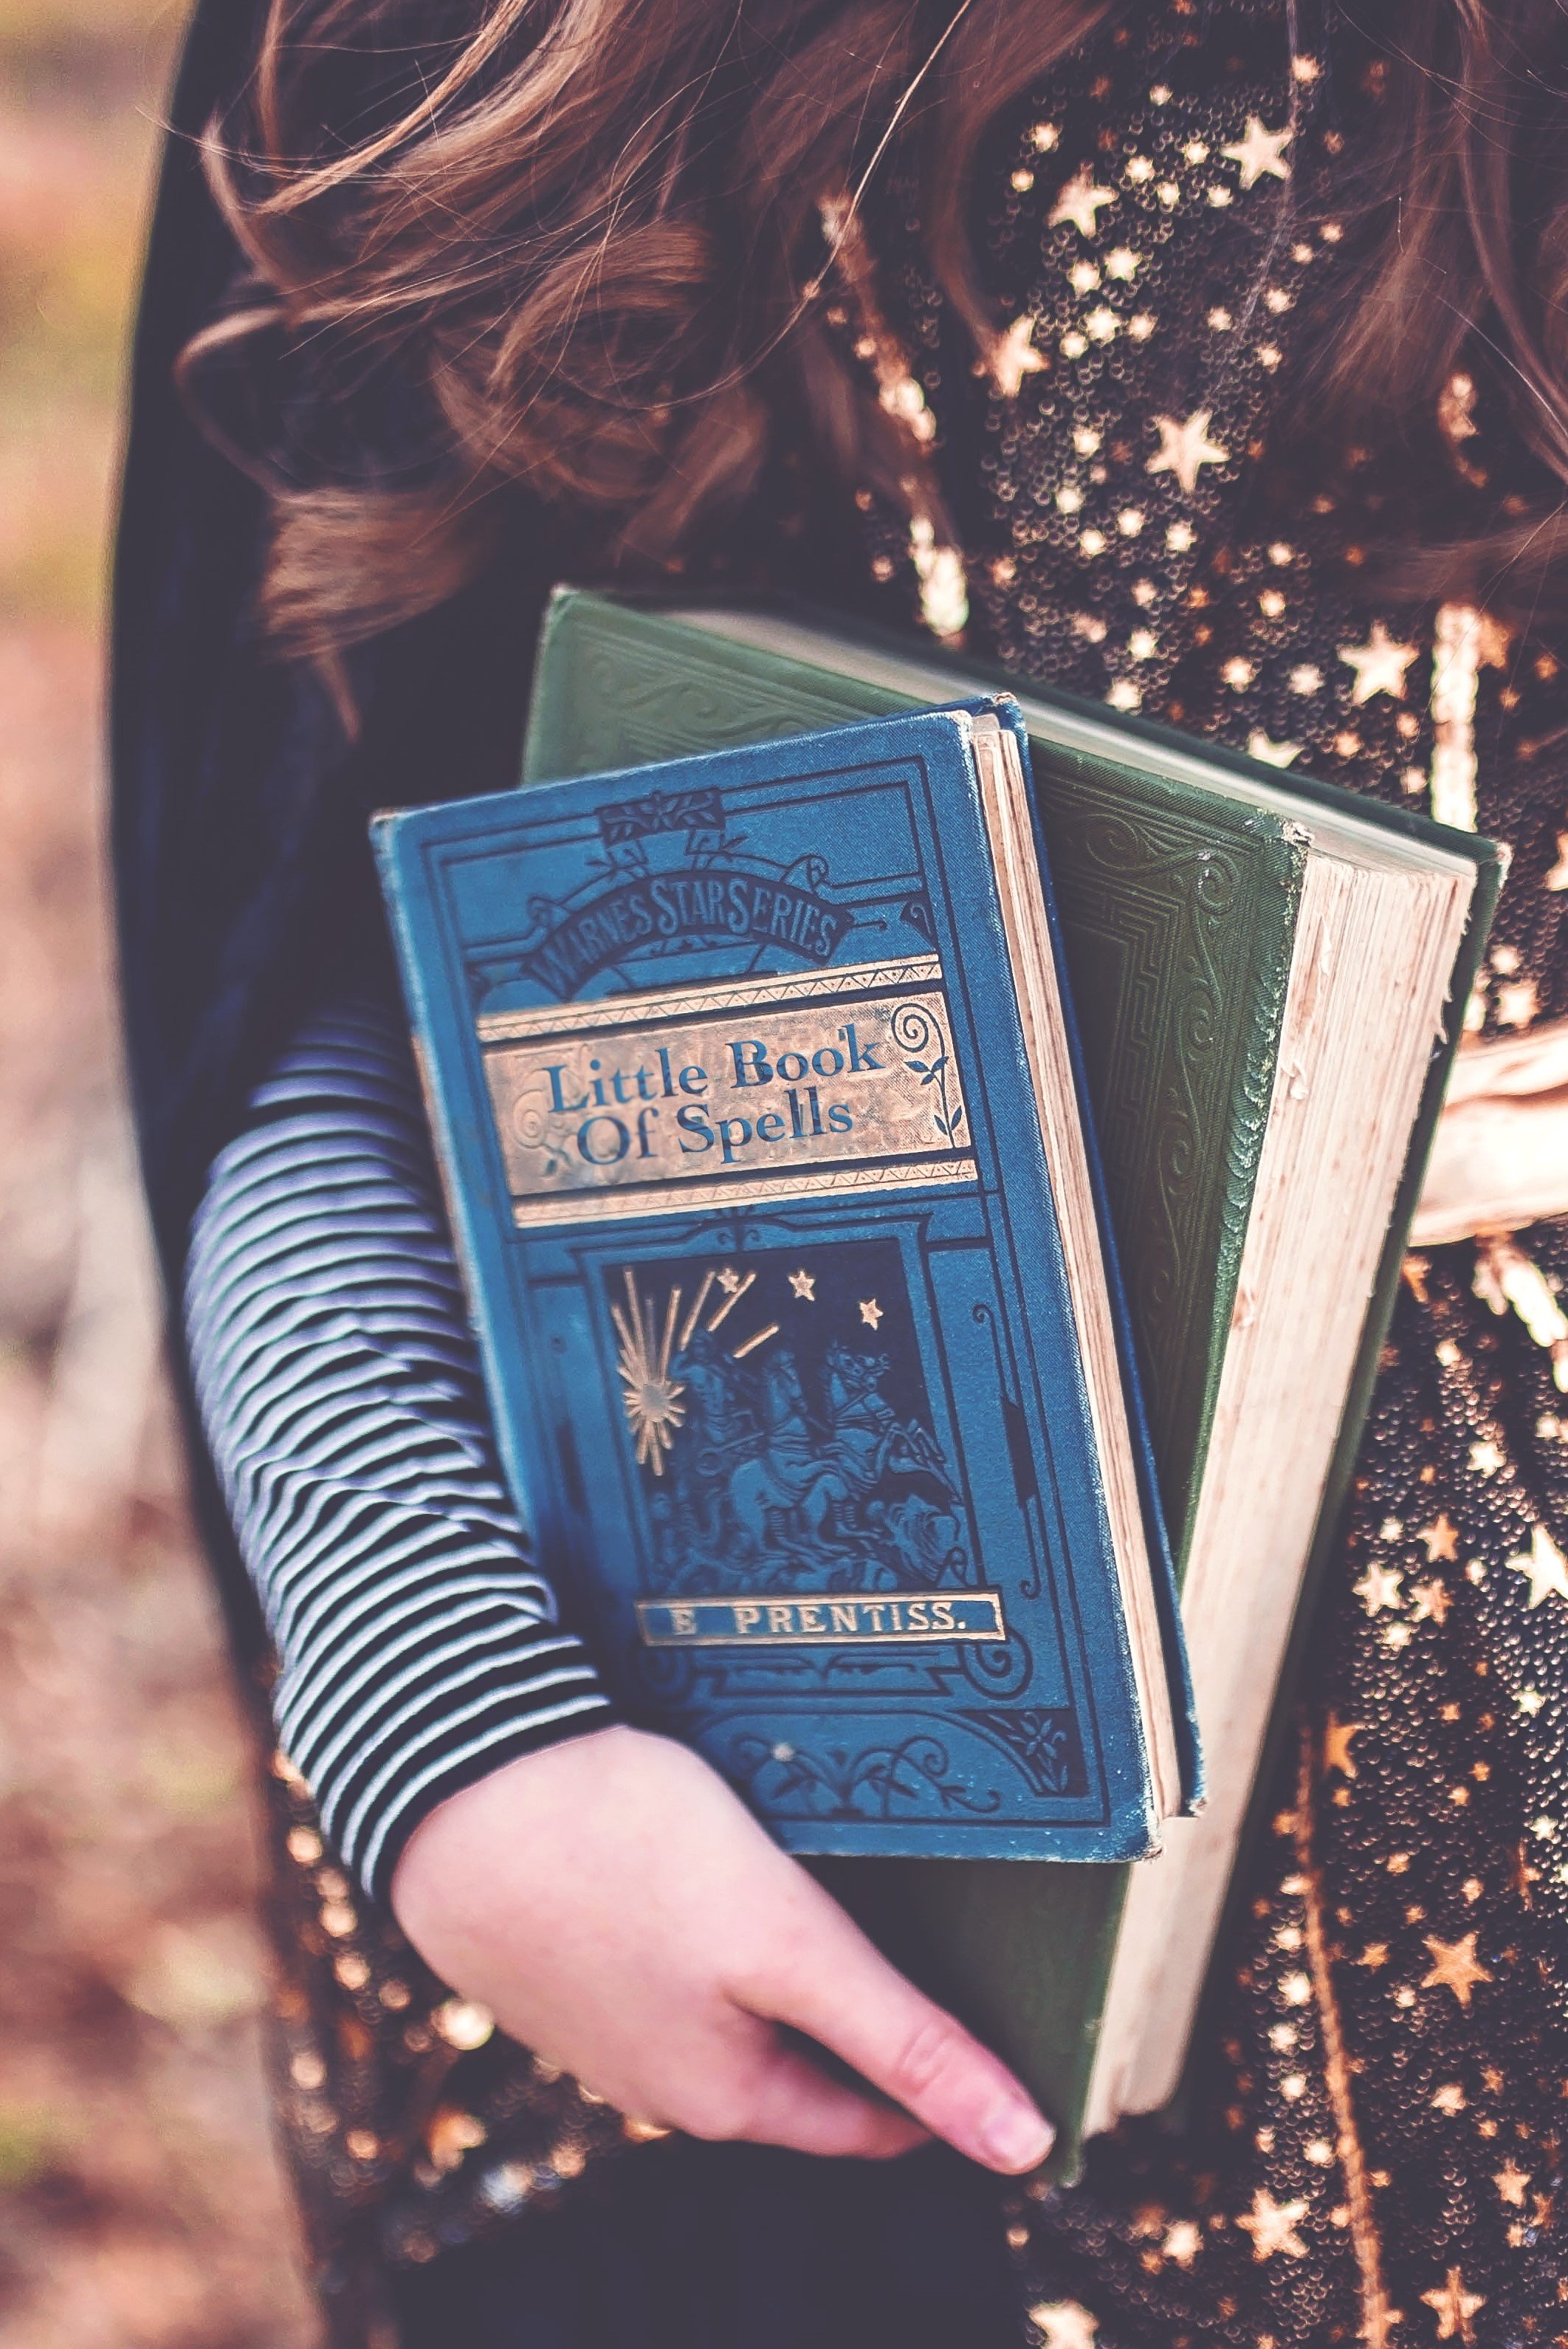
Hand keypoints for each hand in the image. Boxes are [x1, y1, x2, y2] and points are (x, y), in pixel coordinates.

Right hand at [391, 1723, 1053, 2170]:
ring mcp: (602, 2021)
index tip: (1003, 2022)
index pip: (870, 2121)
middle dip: (863, 2013)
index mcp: (724, 2097)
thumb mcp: (791, 1943)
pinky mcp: (564, 1956)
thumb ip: (905, 2042)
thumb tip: (1025, 2145)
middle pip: (800, 2062)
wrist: (453, 1780)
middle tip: (936, 1929)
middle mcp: (658, 2081)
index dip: (943, 2078)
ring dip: (783, 1964)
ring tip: (834, 1883)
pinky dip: (712, 1925)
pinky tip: (721, 1859)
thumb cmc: (626, 1853)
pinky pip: (668, 1958)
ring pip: (729, 2007)